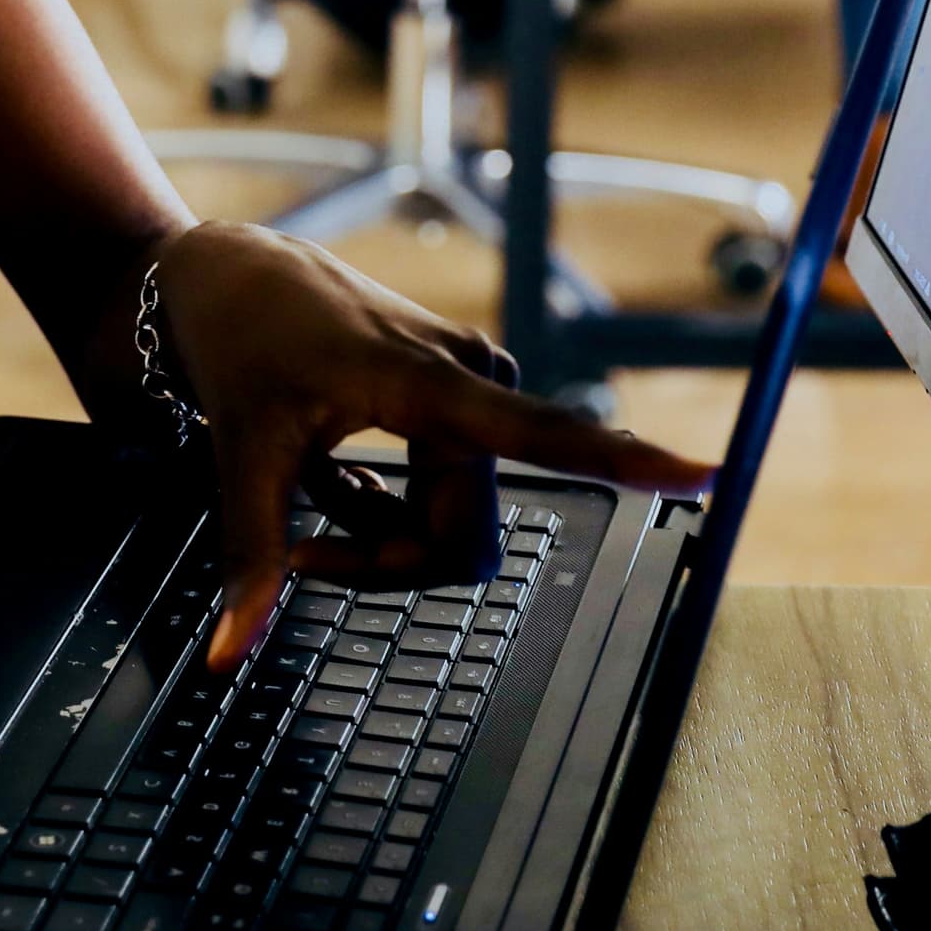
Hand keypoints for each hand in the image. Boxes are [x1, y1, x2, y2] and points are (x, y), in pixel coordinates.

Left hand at [134, 223, 712, 669]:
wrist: (230, 276)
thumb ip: (250, 559)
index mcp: (429, 383)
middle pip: (462, 538)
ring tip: (311, 490)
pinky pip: (443, 498)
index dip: (623, 462)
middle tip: (303, 550)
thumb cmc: (241, 345)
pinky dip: (381, 509)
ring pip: (451, 527)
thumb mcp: (239, 455)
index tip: (705, 472)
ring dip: (378, 537)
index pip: (541, 433)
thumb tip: (226, 654)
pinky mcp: (462, 395)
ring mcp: (469, 387)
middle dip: (383, 563)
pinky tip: (332, 471)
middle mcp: (471, 380)